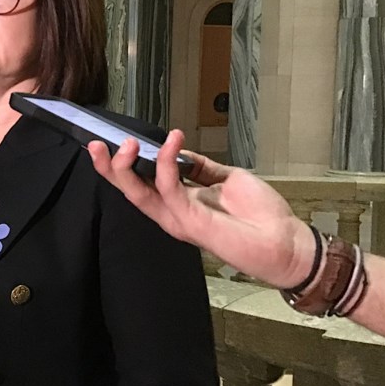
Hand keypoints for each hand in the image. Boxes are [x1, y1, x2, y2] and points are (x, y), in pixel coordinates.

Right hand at [87, 129, 314, 289]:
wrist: (285, 242)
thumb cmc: (262, 217)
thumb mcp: (226, 180)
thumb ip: (200, 168)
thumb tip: (181, 152)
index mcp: (178, 204)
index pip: (140, 184)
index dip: (120, 167)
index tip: (109, 144)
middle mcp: (173, 213)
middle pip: (129, 191)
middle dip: (109, 168)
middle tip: (98, 145)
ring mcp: (180, 219)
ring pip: (138, 194)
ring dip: (127, 166)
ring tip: (128, 143)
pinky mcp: (192, 222)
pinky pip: (169, 190)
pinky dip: (165, 165)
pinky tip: (171, 144)